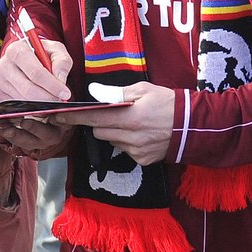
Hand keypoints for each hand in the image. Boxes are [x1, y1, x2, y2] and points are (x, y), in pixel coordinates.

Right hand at [0, 38, 75, 156]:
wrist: (24, 57)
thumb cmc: (41, 53)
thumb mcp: (55, 50)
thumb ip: (62, 61)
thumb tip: (60, 78)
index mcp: (16, 50)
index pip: (35, 72)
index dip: (52, 85)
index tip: (65, 93)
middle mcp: (3, 64)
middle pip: (28, 89)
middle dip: (47, 98)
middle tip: (60, 100)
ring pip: (23, 100)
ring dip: (40, 104)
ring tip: (51, 99)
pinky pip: (16, 106)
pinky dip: (30, 107)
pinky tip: (38, 100)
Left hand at [52, 81, 174, 165]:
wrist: (195, 127)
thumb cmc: (168, 103)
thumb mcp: (143, 90)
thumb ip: (116, 93)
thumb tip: (94, 93)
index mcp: (129, 118)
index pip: (93, 118)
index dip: (73, 117)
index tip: (56, 116)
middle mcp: (131, 138)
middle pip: (98, 132)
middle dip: (99, 123)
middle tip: (112, 114)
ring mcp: (137, 152)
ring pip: (111, 142)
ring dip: (114, 133)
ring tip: (131, 123)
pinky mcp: (143, 161)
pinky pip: (124, 151)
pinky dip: (127, 142)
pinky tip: (141, 134)